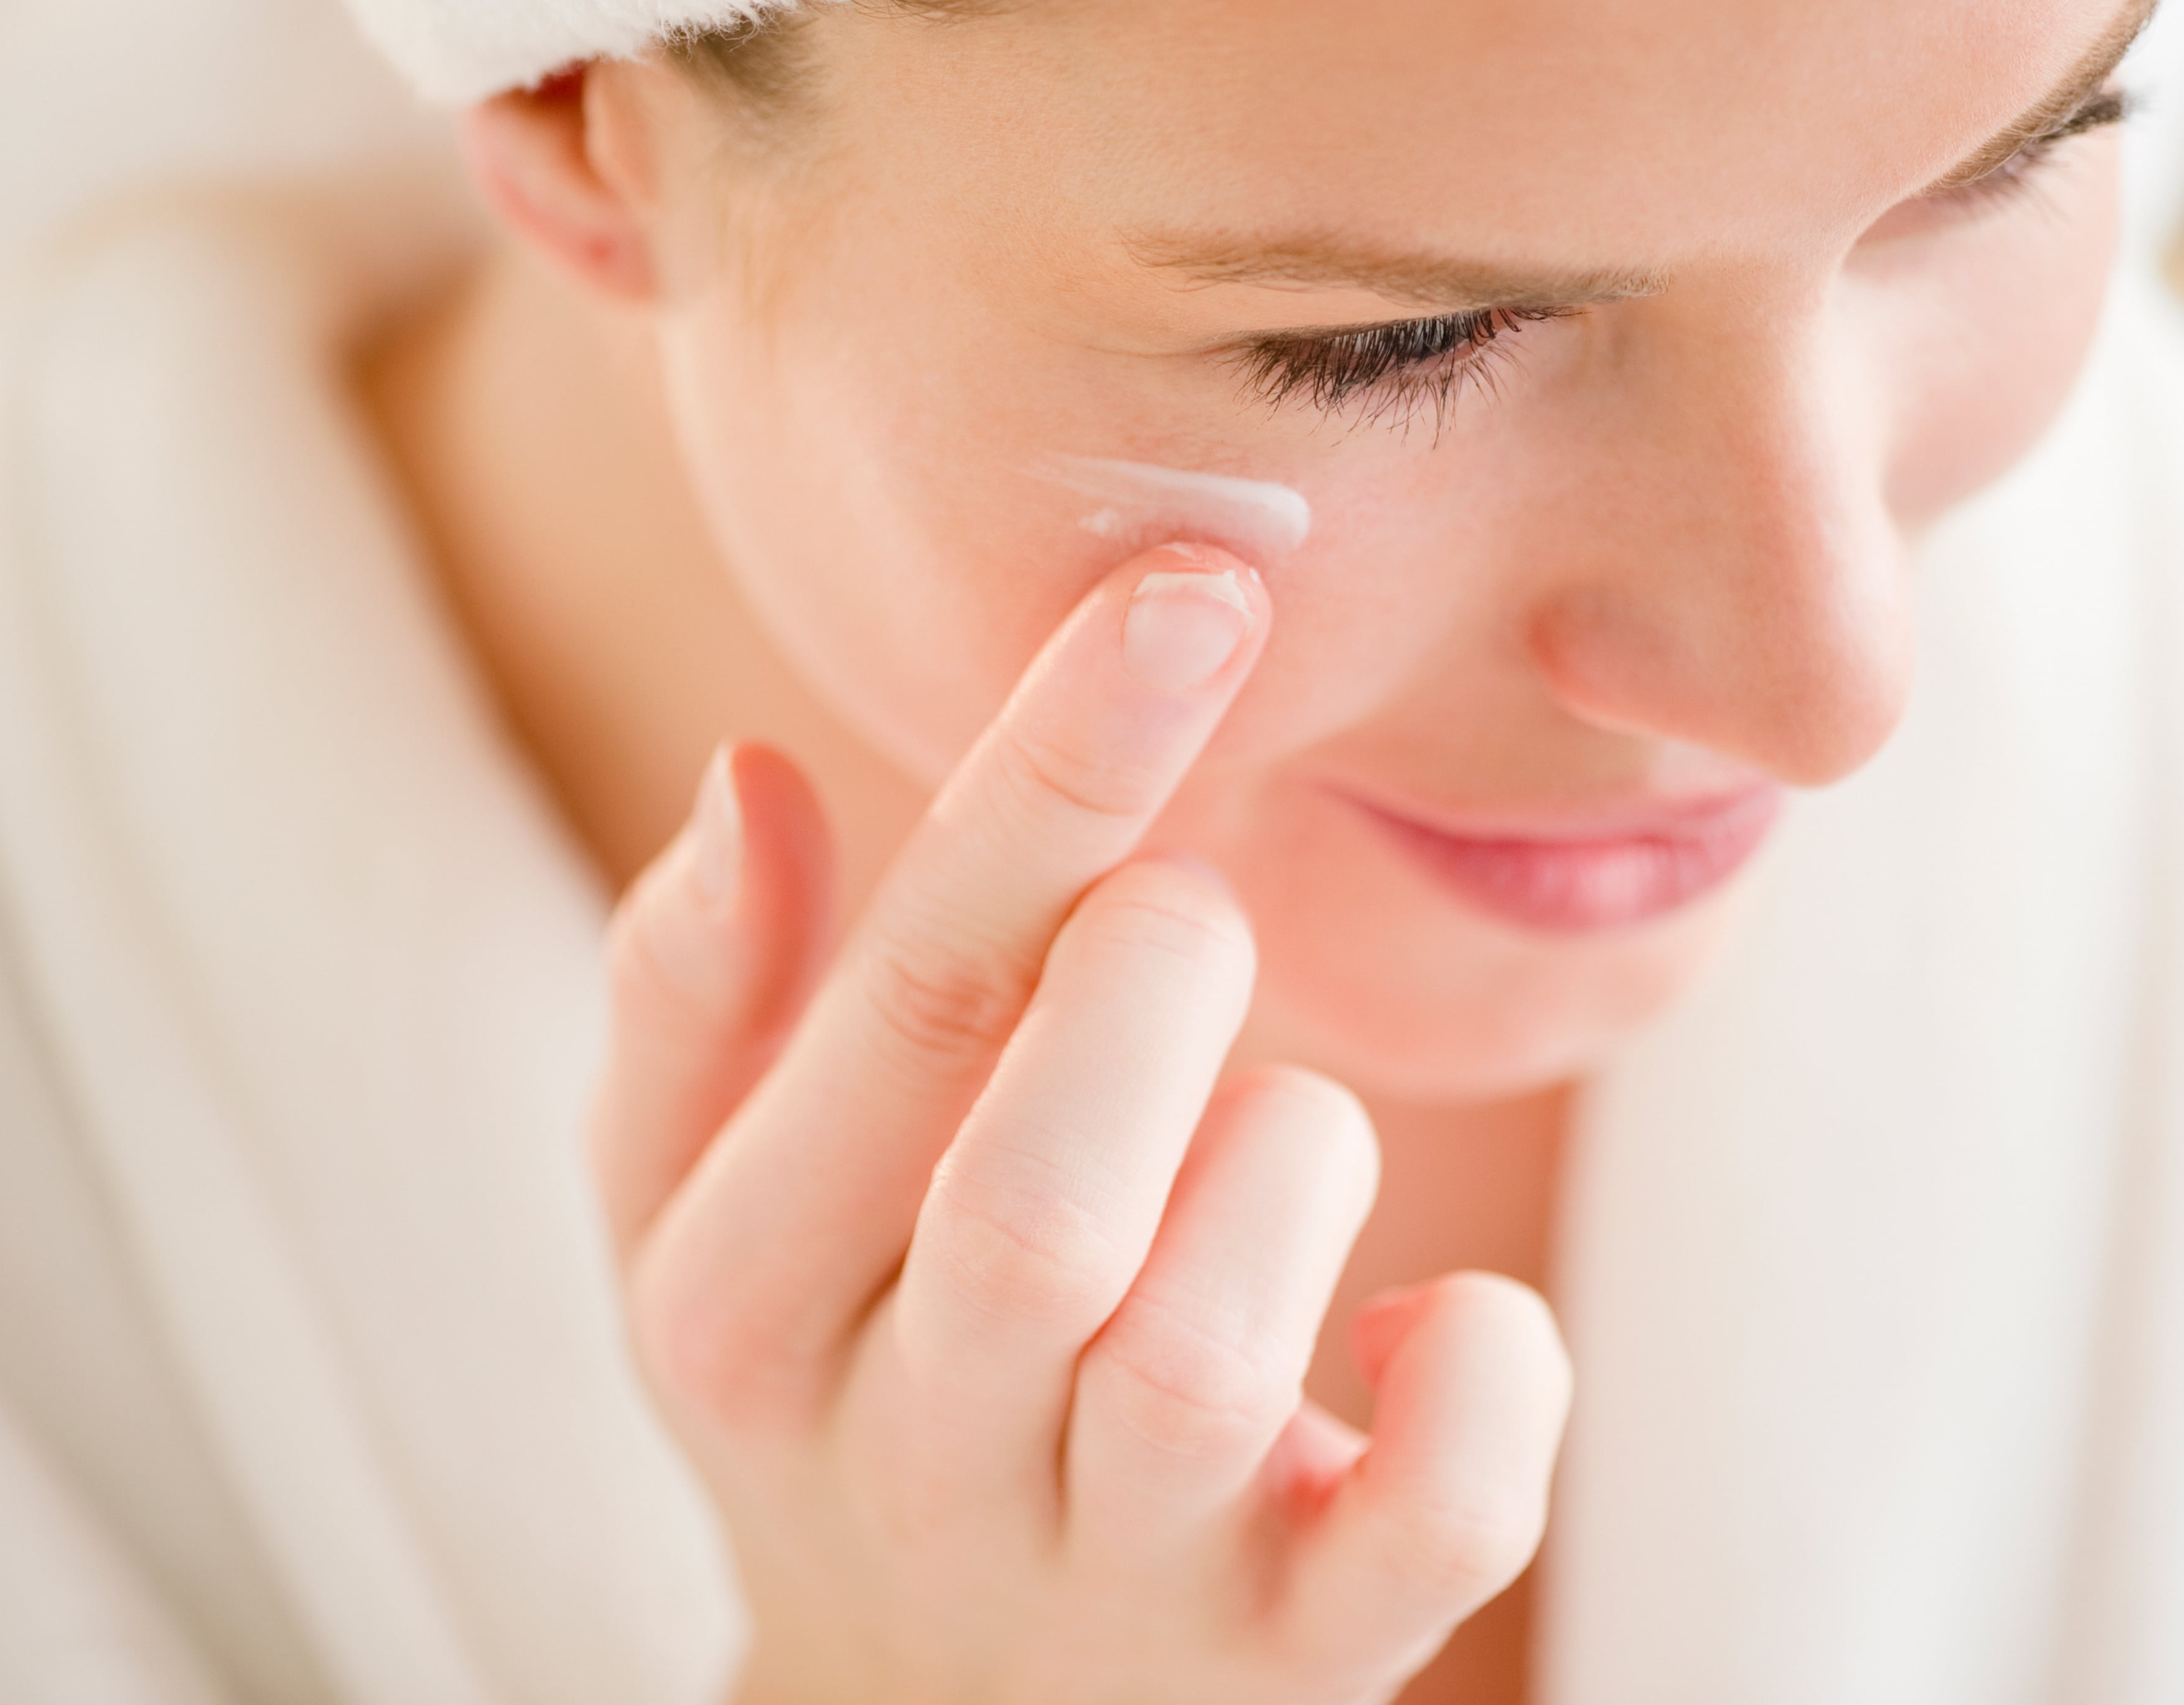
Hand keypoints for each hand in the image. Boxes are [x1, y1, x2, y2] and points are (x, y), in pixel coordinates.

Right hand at [591, 545, 1571, 1704]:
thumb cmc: (842, 1388)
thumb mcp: (702, 1215)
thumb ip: (695, 999)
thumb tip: (752, 772)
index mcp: (739, 1303)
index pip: (906, 1004)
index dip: (1054, 773)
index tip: (1192, 587)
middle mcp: (905, 1457)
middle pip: (1040, 1199)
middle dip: (1166, 981)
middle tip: (1189, 922)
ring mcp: (1107, 1586)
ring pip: (1213, 1345)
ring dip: (1293, 1160)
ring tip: (1262, 1145)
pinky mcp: (1297, 1668)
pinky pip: (1441, 1520)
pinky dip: (1488, 1380)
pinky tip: (1428, 1328)